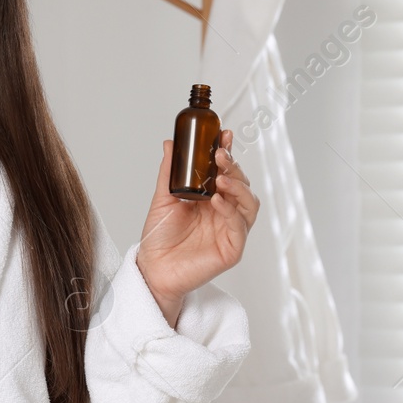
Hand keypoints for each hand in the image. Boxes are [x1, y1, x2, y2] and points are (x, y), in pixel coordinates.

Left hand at [135, 129, 259, 323]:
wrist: (153, 267)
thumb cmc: (160, 237)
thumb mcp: (163, 198)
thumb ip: (170, 171)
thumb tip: (171, 144)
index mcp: (211, 197)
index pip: (227, 171)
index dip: (229, 153)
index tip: (223, 134)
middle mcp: (224, 212)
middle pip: (241, 184)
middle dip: (233, 167)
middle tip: (220, 156)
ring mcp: (230, 229)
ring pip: (248, 203)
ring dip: (238, 187)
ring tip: (221, 178)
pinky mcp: (232, 248)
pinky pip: (240, 226)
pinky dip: (231, 211)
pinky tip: (218, 201)